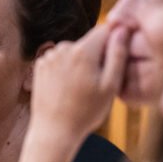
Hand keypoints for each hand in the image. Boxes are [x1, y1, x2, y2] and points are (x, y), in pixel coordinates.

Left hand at [30, 24, 129, 138]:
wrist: (54, 132)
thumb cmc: (85, 112)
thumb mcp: (110, 86)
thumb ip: (118, 55)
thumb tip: (122, 30)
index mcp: (83, 51)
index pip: (105, 30)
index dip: (112, 43)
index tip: (112, 62)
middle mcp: (63, 48)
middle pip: (88, 43)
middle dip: (95, 57)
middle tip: (95, 84)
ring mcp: (49, 56)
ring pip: (74, 52)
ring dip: (79, 64)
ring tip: (79, 89)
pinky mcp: (40, 65)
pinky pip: (59, 60)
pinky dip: (65, 70)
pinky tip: (66, 89)